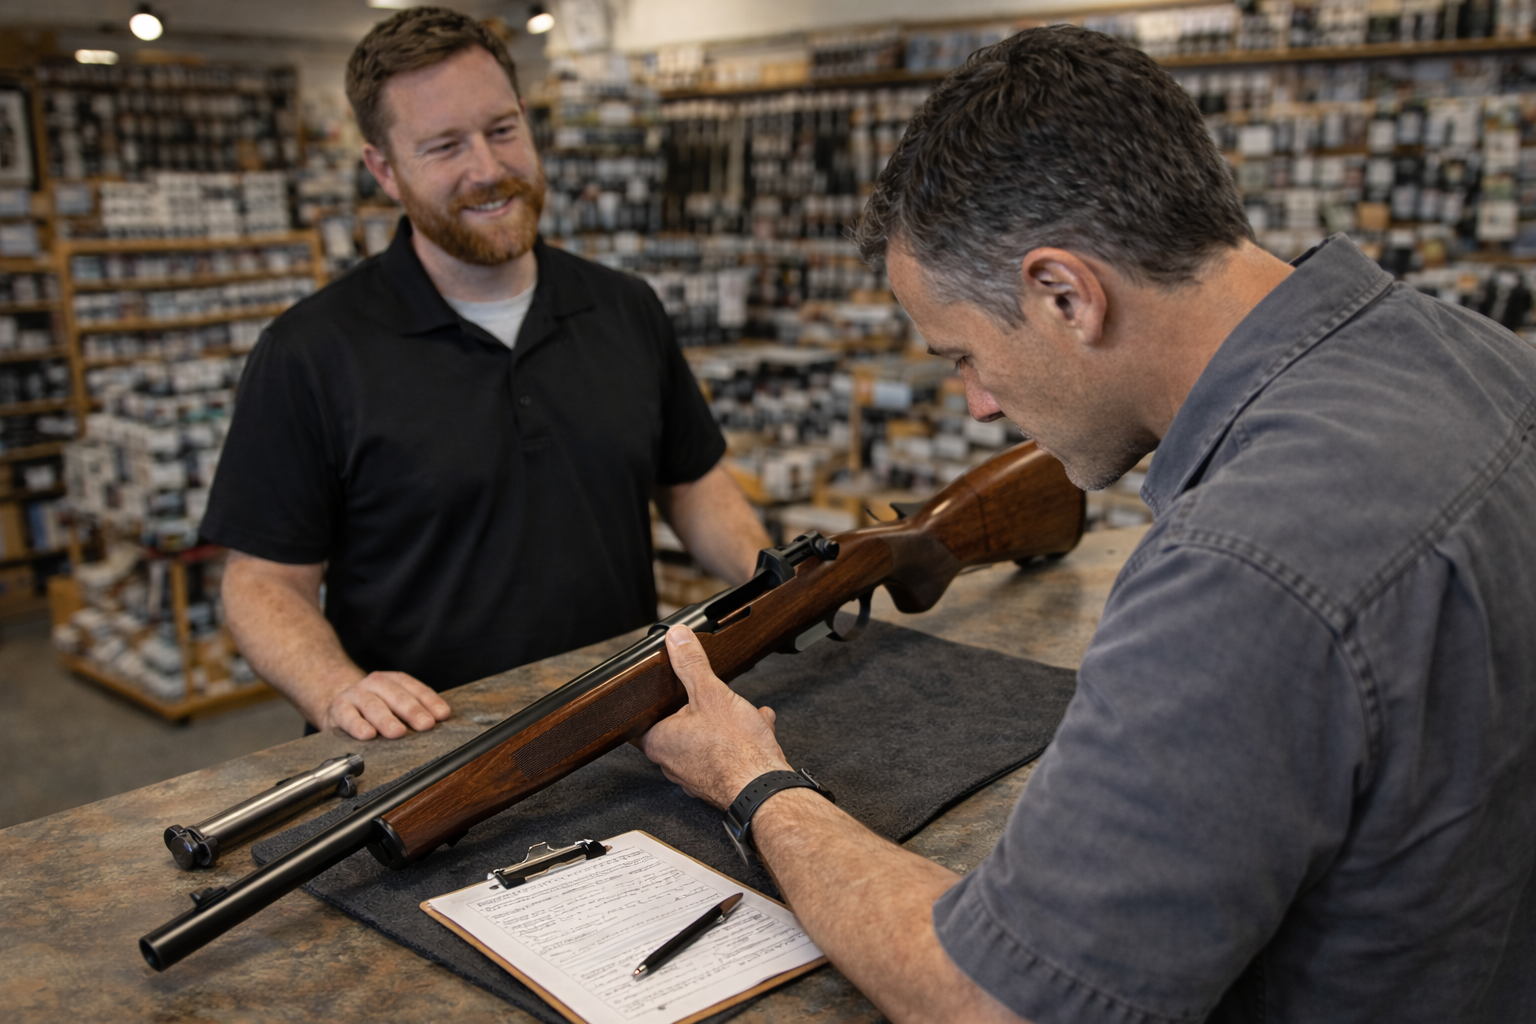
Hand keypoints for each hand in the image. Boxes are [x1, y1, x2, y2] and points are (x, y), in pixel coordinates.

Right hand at [319, 671, 451, 739]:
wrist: (336, 700)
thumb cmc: (374, 705)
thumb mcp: (393, 702)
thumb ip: (413, 711)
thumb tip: (437, 724)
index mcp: (393, 681)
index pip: (415, 689)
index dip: (430, 701)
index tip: (442, 715)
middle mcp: (375, 684)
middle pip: (396, 696)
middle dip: (413, 711)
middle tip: (426, 724)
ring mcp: (356, 694)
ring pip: (373, 706)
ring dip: (387, 720)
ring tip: (398, 732)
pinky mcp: (338, 709)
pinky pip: (348, 717)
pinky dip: (358, 726)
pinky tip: (368, 735)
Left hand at [641, 624, 791, 807]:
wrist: (765, 788)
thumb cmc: (735, 749)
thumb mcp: (711, 693)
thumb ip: (691, 664)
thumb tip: (676, 639)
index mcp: (660, 742)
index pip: (639, 719)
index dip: (647, 702)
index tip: (654, 690)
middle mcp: (672, 763)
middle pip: (674, 726)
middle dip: (694, 708)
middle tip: (703, 693)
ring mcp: (695, 775)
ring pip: (703, 739)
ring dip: (721, 721)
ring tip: (739, 708)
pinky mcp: (719, 781)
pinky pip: (724, 752)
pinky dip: (739, 737)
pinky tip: (758, 724)